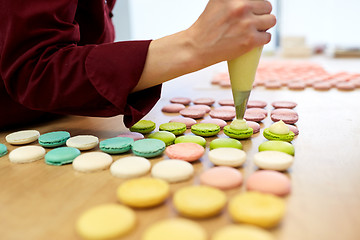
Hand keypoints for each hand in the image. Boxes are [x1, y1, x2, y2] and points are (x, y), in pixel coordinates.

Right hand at [134, 0, 275, 91]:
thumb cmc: (206, 27)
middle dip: (261, 14)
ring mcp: (247, 23)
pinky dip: (262, 39)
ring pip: (271, 20)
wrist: (197, 47)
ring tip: (254, 30)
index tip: (252, 10)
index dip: (255, 5)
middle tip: (252, 22)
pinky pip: (267, 36)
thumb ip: (232, 0)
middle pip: (267, 6)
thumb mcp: (217, 3)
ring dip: (264, 26)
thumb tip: (248, 0)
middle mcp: (241, 6)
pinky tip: (253, 40)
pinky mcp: (250, 39)